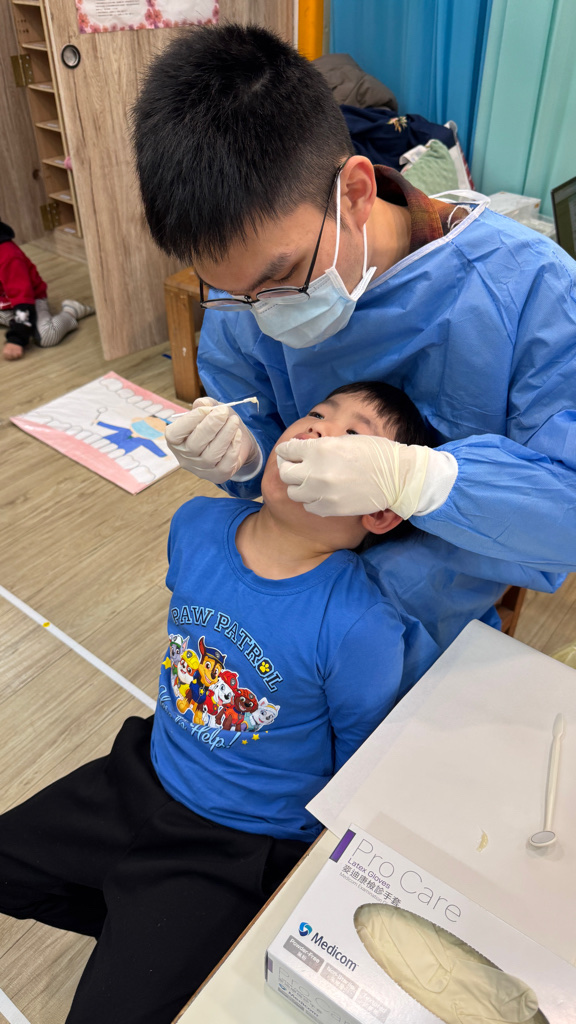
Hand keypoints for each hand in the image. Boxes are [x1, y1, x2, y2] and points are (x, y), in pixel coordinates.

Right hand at [166, 397, 260, 483]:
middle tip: (223, 411)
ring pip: (211, 455)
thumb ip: (204, 405)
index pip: (175, 434)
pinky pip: (225, 464)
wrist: (235, 442)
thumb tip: (202, 404)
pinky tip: (237, 435)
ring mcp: (201, 469)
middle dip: (211, 426)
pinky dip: (233, 448)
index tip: (206, 408)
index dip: (190, 420)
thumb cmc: (217, 424)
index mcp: (176, 440)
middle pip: (194, 445)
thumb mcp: (210, 410)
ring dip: (225, 435)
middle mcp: (185, 457)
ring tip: (234, 420)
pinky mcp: (217, 476)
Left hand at [275, 435, 455, 517]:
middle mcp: (315, 472)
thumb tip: (302, 448)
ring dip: (299, 486)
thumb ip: (319, 446)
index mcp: (319, 450)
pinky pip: (309, 506)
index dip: (287, 450)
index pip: (287, 450)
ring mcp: (322, 493)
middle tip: (296, 467)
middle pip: (285, 473)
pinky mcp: (330, 509)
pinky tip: (322, 494)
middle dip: (289, 468)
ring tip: (311, 482)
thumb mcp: (343, 440)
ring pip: (294, 492)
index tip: (290, 452)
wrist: (396, 477)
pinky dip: (312, 500)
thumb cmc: (374, 453)